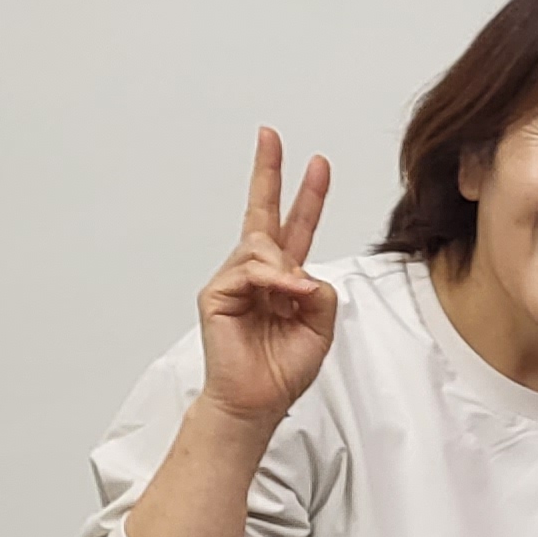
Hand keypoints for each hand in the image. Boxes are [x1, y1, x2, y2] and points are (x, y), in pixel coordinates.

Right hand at [195, 128, 338, 425]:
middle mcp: (257, 273)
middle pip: (263, 214)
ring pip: (264, 247)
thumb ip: (320, 292)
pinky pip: (251, 270)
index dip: (307, 196)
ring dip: (286, 268)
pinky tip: (285, 293)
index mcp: (284, 278)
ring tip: (293, 297)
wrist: (257, 401)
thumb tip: (302, 271)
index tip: (318, 163)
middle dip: (268, 173)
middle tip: (269, 135)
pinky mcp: (217, 294)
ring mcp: (233, 281)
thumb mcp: (320, 325)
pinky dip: (273, 279)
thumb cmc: (283, 368)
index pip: (296, 228)